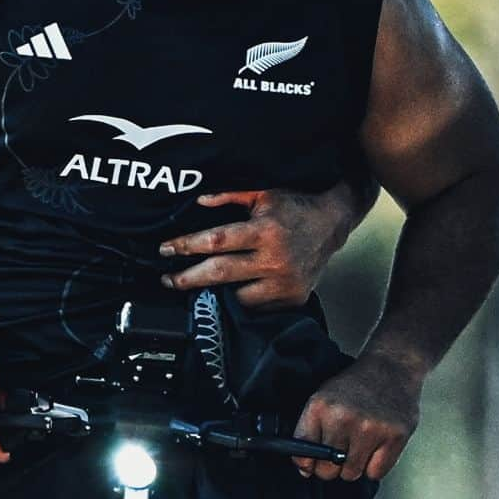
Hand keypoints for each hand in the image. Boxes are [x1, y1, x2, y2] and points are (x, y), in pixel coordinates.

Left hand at [158, 184, 354, 308]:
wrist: (333, 223)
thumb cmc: (294, 207)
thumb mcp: (262, 194)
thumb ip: (229, 196)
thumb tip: (198, 202)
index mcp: (264, 231)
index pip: (216, 242)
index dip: (186, 246)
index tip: (165, 250)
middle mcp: (274, 259)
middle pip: (219, 273)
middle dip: (187, 278)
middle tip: (167, 280)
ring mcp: (285, 283)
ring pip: (237, 296)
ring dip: (218, 291)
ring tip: (205, 283)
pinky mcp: (293, 298)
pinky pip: (257, 305)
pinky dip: (244, 297)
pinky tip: (237, 287)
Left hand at [292, 352, 421, 480]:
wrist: (390, 368)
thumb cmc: (355, 386)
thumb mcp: (323, 398)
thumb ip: (310, 431)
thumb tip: (304, 468)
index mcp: (320, 407)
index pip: (303, 450)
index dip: (305, 463)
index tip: (310, 464)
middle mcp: (343, 418)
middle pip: (327, 469)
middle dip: (330, 467)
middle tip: (339, 454)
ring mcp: (370, 428)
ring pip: (351, 474)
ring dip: (353, 466)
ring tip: (358, 446)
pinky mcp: (394, 437)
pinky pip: (375, 473)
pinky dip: (374, 466)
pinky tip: (375, 447)